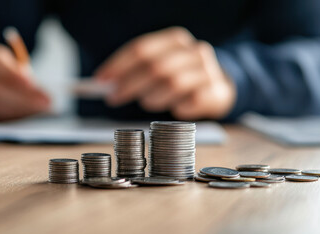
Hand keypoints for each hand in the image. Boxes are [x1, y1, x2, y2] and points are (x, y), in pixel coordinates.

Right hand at [0, 42, 50, 120]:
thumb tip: (33, 88)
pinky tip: (17, 117)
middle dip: (21, 98)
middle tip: (43, 105)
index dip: (14, 75)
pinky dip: (1, 117)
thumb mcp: (14, 71)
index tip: (32, 85)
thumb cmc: (5, 78)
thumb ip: (22, 77)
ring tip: (33, 113)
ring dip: (14, 110)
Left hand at [94, 27, 235, 119]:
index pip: (142, 49)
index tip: (101, 80)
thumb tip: (104, 83)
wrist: (218, 86)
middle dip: (130, 84)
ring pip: (174, 84)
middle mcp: (194, 51)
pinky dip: (177, 108)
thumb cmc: (179, 76)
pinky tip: (174, 108)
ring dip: (153, 97)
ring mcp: (208, 71)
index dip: (118, 65)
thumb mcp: (158, 65)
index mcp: (176, 39)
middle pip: (156, 67)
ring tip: (146, 102)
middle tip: (113, 97)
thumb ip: (135, 70)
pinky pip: (190, 102)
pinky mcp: (215, 92)